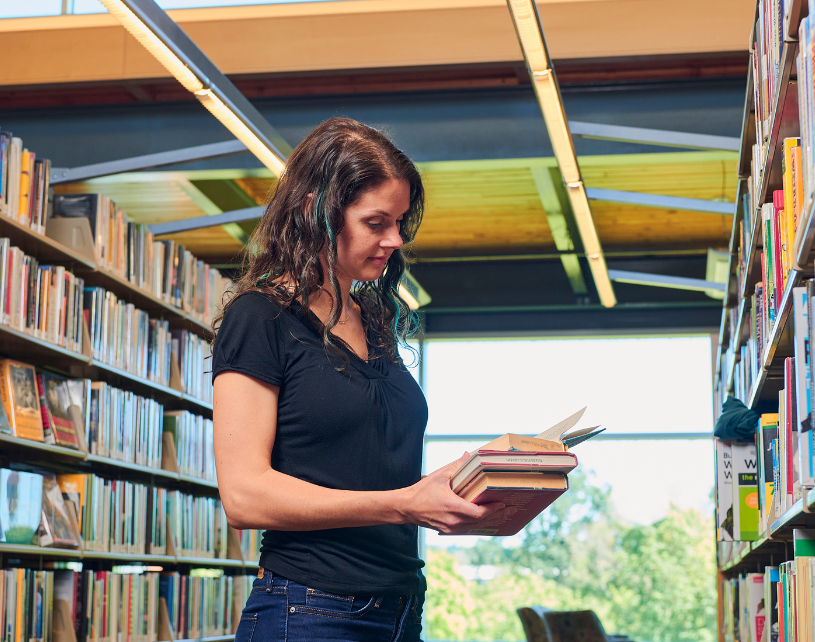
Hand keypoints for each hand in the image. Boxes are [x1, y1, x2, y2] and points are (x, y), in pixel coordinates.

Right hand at [398, 452, 517, 533]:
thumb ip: (456, 466)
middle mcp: (453, 521)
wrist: (406, 507)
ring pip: (475, 526)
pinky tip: (486, 518)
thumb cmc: (422, 491)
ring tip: (502, 514)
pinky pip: (468, 528)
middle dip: (497, 515)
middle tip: (510, 509)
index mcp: (452, 507)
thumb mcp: (439, 476)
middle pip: (481, 521)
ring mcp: (451, 528)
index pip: (479, 513)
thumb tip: (468, 454)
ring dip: (489, 520)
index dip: (493, 509)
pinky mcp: (448, 530)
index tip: (503, 503)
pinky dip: (478, 523)